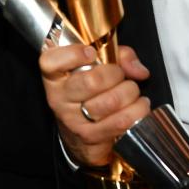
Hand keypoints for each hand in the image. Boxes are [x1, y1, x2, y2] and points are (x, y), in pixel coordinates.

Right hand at [40, 44, 150, 166]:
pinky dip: (137, 111)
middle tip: (120, 75)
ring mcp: (73, 119)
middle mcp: (59, 97)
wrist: (79, 133)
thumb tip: (138, 70)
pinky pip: (120, 121)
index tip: (91, 52)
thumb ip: (119, 56)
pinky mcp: (89, 136)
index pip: (51, 62)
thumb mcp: (99, 65)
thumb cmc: (89, 92)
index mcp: (55, 76)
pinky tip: (138, 106)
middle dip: (116, 74)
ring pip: (110, 102)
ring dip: (130, 93)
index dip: (73, 54)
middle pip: (91, 81)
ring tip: (132, 91)